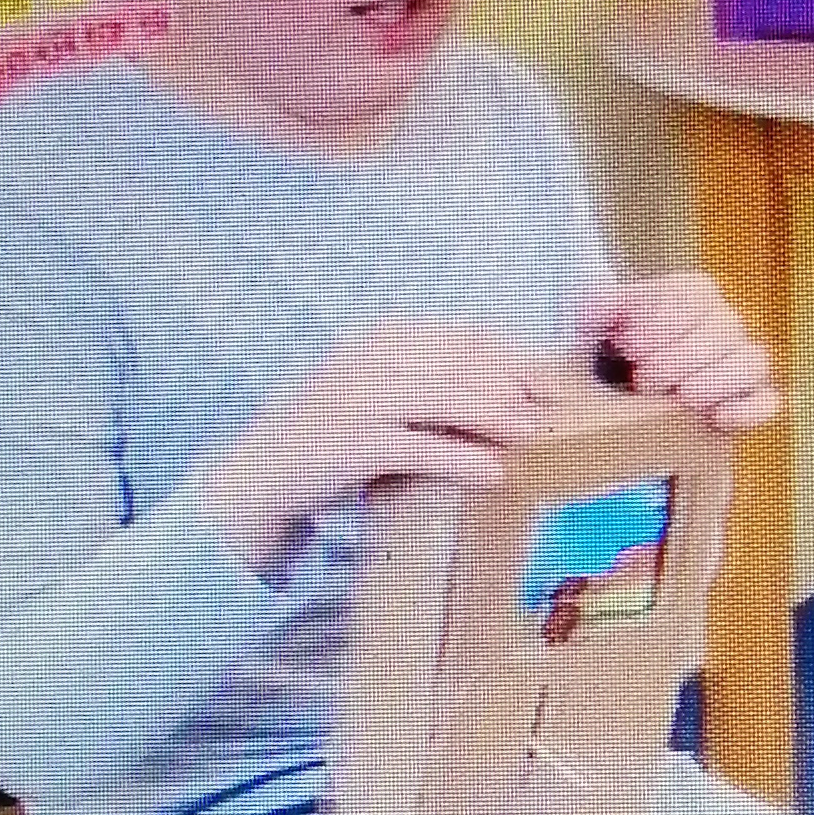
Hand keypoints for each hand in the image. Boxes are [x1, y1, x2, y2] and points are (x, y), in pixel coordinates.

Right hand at [200, 320, 575, 573]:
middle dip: (514, 383)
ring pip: (443, 397)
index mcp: (377, 340)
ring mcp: (355, 399)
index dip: (512, 354)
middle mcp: (367, 359)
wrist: (256, 479)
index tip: (551, 378)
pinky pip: (417, 446)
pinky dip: (460, 458)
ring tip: (533, 435)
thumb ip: (425, 386)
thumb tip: (503, 396)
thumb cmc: (327, 440)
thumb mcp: (375, 398)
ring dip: (495, 415)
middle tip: (556, 410)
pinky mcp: (349, 444)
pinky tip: (494, 472)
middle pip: (460, 361)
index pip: (461, 335)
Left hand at [577, 272, 782, 434]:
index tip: (626, 349)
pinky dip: (745, 410)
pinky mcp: (754, 399)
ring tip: (679, 398)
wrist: (631, 400)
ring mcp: (744, 360)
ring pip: (751, 361)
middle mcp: (725, 321)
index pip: (689, 294)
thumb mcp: (601, 327)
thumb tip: (588, 315)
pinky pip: (766, 401)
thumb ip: (596, 310)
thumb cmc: (619, 355)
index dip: (657, 324)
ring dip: (712, 382)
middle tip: (643, 381)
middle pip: (721, 329)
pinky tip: (715, 418)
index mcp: (692, 293)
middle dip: (677, 359)